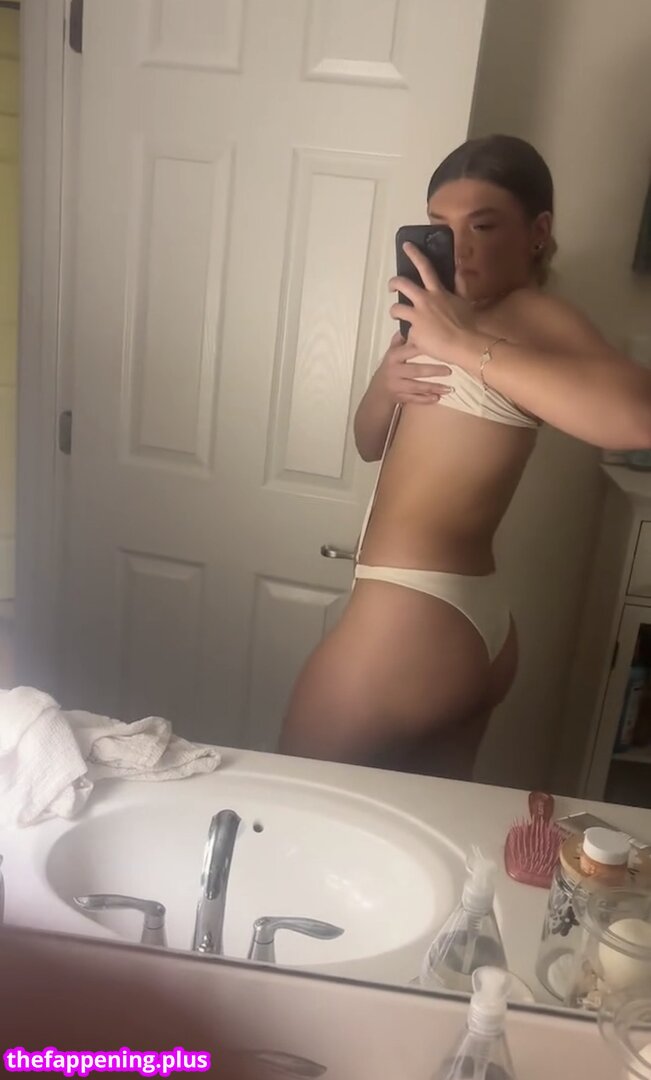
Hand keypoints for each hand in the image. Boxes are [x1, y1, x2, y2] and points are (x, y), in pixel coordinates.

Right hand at [376, 330, 452, 405]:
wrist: (378, 391)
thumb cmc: (389, 369)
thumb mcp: (391, 353)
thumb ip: (400, 340)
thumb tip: (410, 323)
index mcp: (393, 357)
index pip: (410, 350)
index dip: (423, 347)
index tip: (438, 345)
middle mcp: (394, 370)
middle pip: (416, 370)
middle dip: (433, 370)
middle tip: (449, 370)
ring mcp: (396, 385)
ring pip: (416, 386)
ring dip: (433, 387)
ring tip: (449, 388)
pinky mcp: (399, 397)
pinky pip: (413, 399)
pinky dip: (425, 399)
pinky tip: (437, 398)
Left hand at [389, 242, 477, 364]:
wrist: (463, 344)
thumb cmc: (467, 324)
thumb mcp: (465, 300)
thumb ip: (459, 284)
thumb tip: (459, 268)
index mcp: (437, 292)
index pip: (425, 267)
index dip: (414, 254)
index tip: (406, 246)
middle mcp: (424, 301)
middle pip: (402, 285)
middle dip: (393, 283)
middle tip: (392, 287)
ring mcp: (417, 317)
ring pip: (396, 309)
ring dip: (394, 312)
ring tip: (397, 316)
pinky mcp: (413, 333)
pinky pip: (408, 334)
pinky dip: (411, 337)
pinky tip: (418, 341)